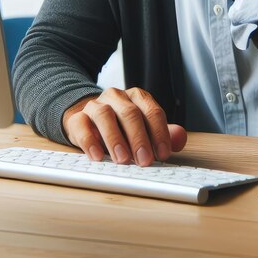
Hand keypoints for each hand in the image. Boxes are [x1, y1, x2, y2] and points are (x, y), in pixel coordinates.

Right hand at [62, 87, 186, 165]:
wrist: (89, 120)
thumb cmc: (122, 126)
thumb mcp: (144, 129)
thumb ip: (163, 134)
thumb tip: (180, 139)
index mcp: (137, 97)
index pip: (152, 111)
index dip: (159, 133)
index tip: (163, 154)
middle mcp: (117, 97)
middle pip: (130, 113)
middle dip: (139, 138)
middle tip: (144, 160)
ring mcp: (95, 105)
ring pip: (104, 114)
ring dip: (115, 138)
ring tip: (122, 159)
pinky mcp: (77, 117)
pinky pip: (82, 125)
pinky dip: (90, 141)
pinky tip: (97, 156)